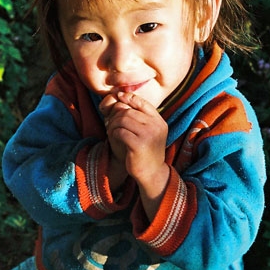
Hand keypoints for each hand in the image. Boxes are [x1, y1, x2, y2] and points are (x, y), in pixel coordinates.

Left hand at [100, 92, 169, 210]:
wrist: (151, 173)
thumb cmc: (146, 151)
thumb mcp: (148, 132)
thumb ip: (139, 117)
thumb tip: (121, 96)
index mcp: (159, 121)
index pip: (142, 102)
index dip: (128, 98)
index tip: (118, 98)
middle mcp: (156, 126)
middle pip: (128, 111)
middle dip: (116, 116)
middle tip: (110, 123)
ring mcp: (148, 135)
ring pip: (122, 120)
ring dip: (113, 125)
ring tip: (111, 131)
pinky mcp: (139, 144)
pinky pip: (120, 132)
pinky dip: (113, 134)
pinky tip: (113, 139)